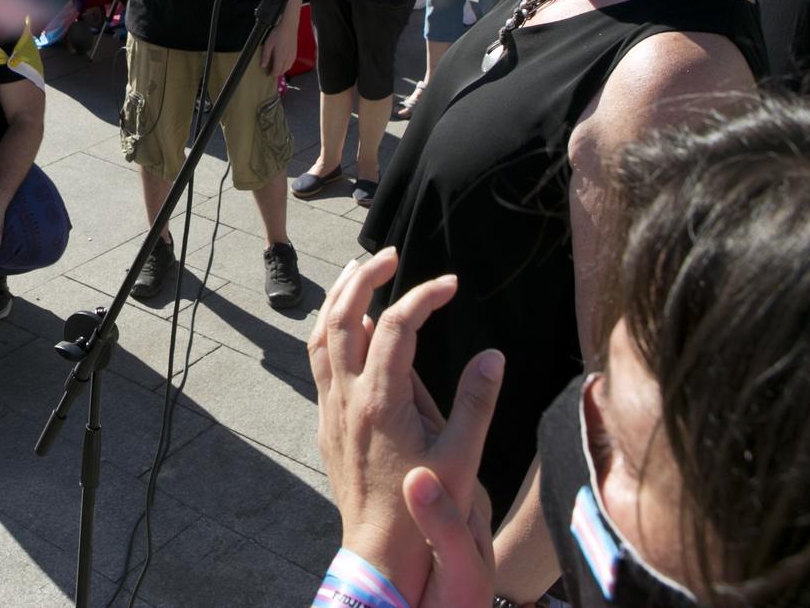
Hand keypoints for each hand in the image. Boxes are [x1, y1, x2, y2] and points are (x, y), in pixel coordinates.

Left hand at [261, 12, 298, 75]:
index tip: (268, 75)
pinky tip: (284, 63)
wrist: (289, 27)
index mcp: (280, 58)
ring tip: (277, 69)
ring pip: (288, 68)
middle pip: (283, 71)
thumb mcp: (268, 44)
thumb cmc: (278, 34)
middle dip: (277, 73)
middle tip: (272, 73)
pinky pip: (292, 63)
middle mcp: (287, 58)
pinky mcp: (295, 52)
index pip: (276, 71)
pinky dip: (287, 66)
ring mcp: (292, 56)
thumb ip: (265, 56)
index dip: (272, 74)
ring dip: (283, 70)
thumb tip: (263, 65)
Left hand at [308, 250, 502, 605]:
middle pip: (343, 317)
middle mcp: (347, 398)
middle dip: (364, 277)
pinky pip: (318, 361)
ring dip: (337, 298)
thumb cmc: (424, 511)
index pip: (396, 326)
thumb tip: (492, 354)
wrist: (380, 553)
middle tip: (389, 255)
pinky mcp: (326, 423)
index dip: (423, 296)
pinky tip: (344, 327)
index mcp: (381, 401)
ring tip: (356, 271)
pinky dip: (329, 329)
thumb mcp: (461, 459)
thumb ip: (475, 403)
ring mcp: (331, 409)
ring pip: (320, 336)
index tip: (451, 284)